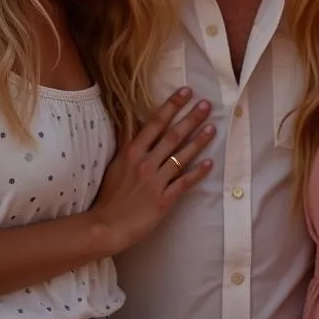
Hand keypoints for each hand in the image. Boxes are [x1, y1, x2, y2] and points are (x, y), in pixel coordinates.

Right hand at [93, 87, 214, 249]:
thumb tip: (135, 120)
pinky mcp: (164, 200)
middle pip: (173, 136)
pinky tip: (209, 163)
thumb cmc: (109, 196)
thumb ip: (128, 143)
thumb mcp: (115, 164)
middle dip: (191, 118)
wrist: (105, 226)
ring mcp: (156, 182)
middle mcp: (145, 163)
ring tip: (212, 127)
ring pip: (181, 156)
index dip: (172, 106)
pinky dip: (197, 172)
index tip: (186, 92)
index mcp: (132, 152)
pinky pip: (184, 183)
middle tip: (206, 105)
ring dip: (199, 141)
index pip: (155, 123)